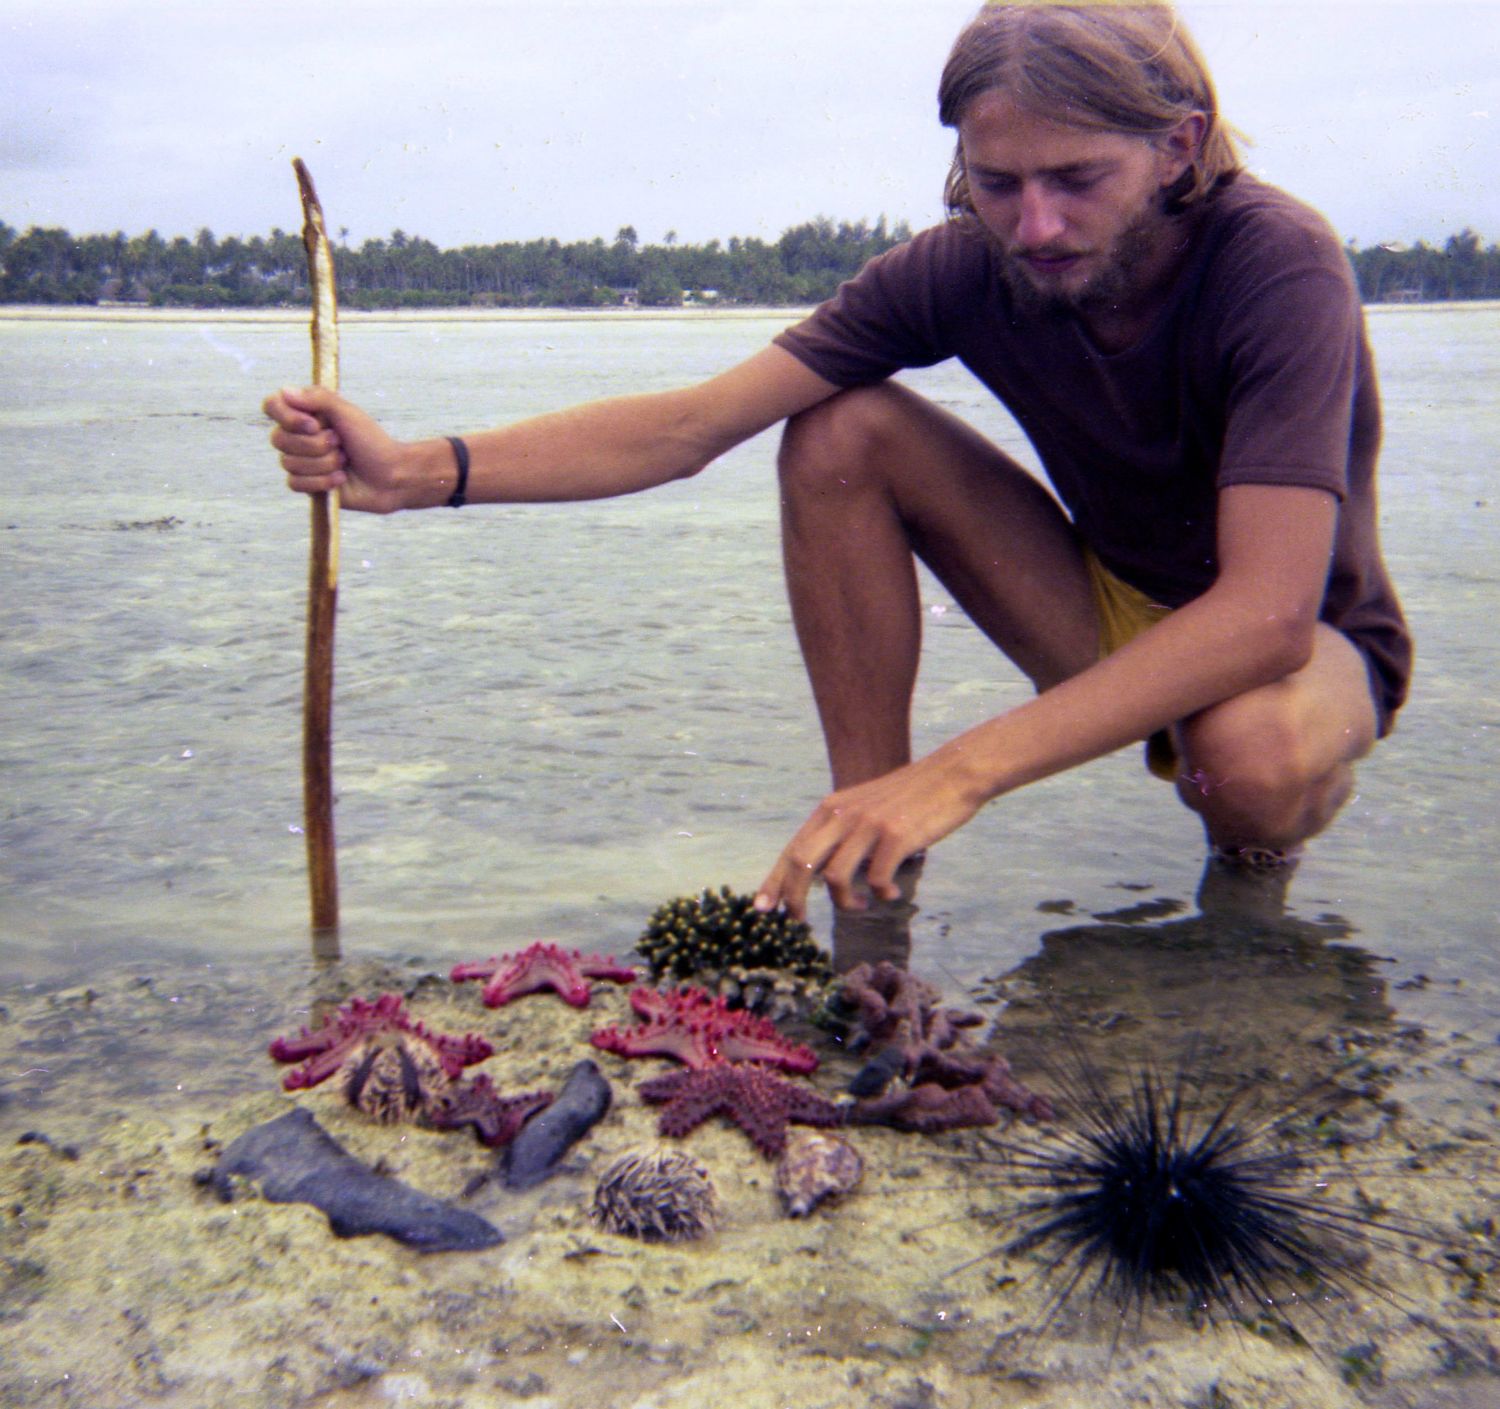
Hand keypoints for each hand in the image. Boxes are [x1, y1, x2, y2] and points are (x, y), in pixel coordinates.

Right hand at [263, 385, 406, 513]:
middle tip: (340, 443)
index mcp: (305, 413)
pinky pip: (296, 483)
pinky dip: (322, 481)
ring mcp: (301, 461)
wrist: (391, 476)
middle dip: (316, 445)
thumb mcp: (347, 413)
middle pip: (279, 439)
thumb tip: (285, 392)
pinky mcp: (307, 485)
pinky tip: (341, 479)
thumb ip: (318, 398)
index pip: (272, 406)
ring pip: (289, 463)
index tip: (314, 424)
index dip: (287, 417)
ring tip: (344, 461)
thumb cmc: (371, 441)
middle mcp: (298, 436)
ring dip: (324, 463)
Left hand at [754, 751, 988, 919]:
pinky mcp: (896, 837)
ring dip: (845, 902)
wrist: (951, 773)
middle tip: (799, 922)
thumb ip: (843, 831)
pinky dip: (882, 895)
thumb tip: (827, 872)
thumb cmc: (911, 796)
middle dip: (793, 899)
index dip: (774, 881)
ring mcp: (868, 826)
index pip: (792, 848)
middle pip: (801, 863)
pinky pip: (876, 880)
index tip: (762, 908)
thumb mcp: (865, 805)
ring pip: (835, 877)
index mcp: (831, 809)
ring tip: (862, 906)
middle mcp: (843, 815)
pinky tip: (892, 894)